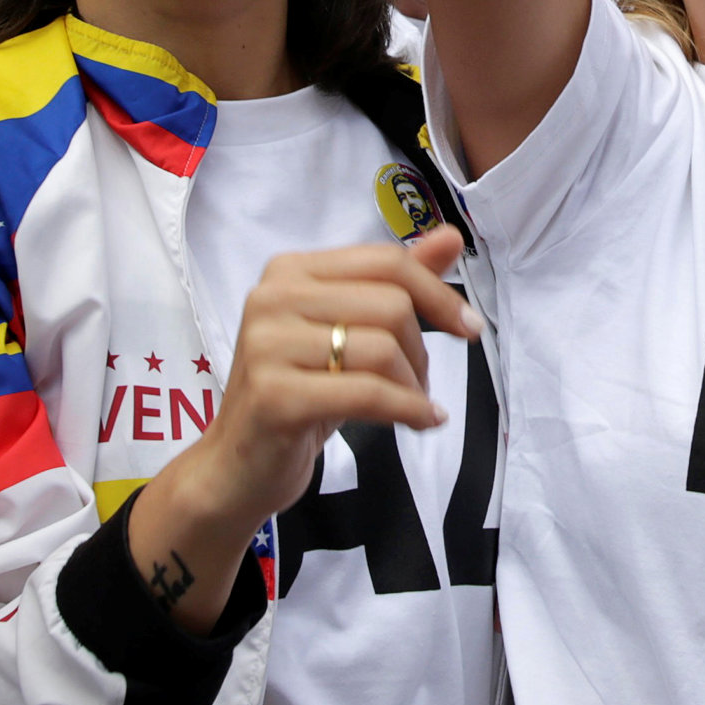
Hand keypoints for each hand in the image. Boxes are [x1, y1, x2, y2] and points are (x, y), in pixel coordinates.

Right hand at [126, 228, 476, 626]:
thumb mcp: (346, 333)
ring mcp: (267, 345)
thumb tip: (450, 236)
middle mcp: (272, 297)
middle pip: (390, 304)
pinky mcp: (275, 395)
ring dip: (413, 385)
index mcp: (289, 271)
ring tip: (411, 406)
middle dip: (420, 350)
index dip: (438, 293)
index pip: (385, 262)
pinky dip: (408, 409)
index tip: (469, 327)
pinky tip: (422, 421)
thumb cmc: (298, 395)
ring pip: (382, 349)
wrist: (236, 468)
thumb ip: (395, 284)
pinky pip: (368, 393)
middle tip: (418, 384)